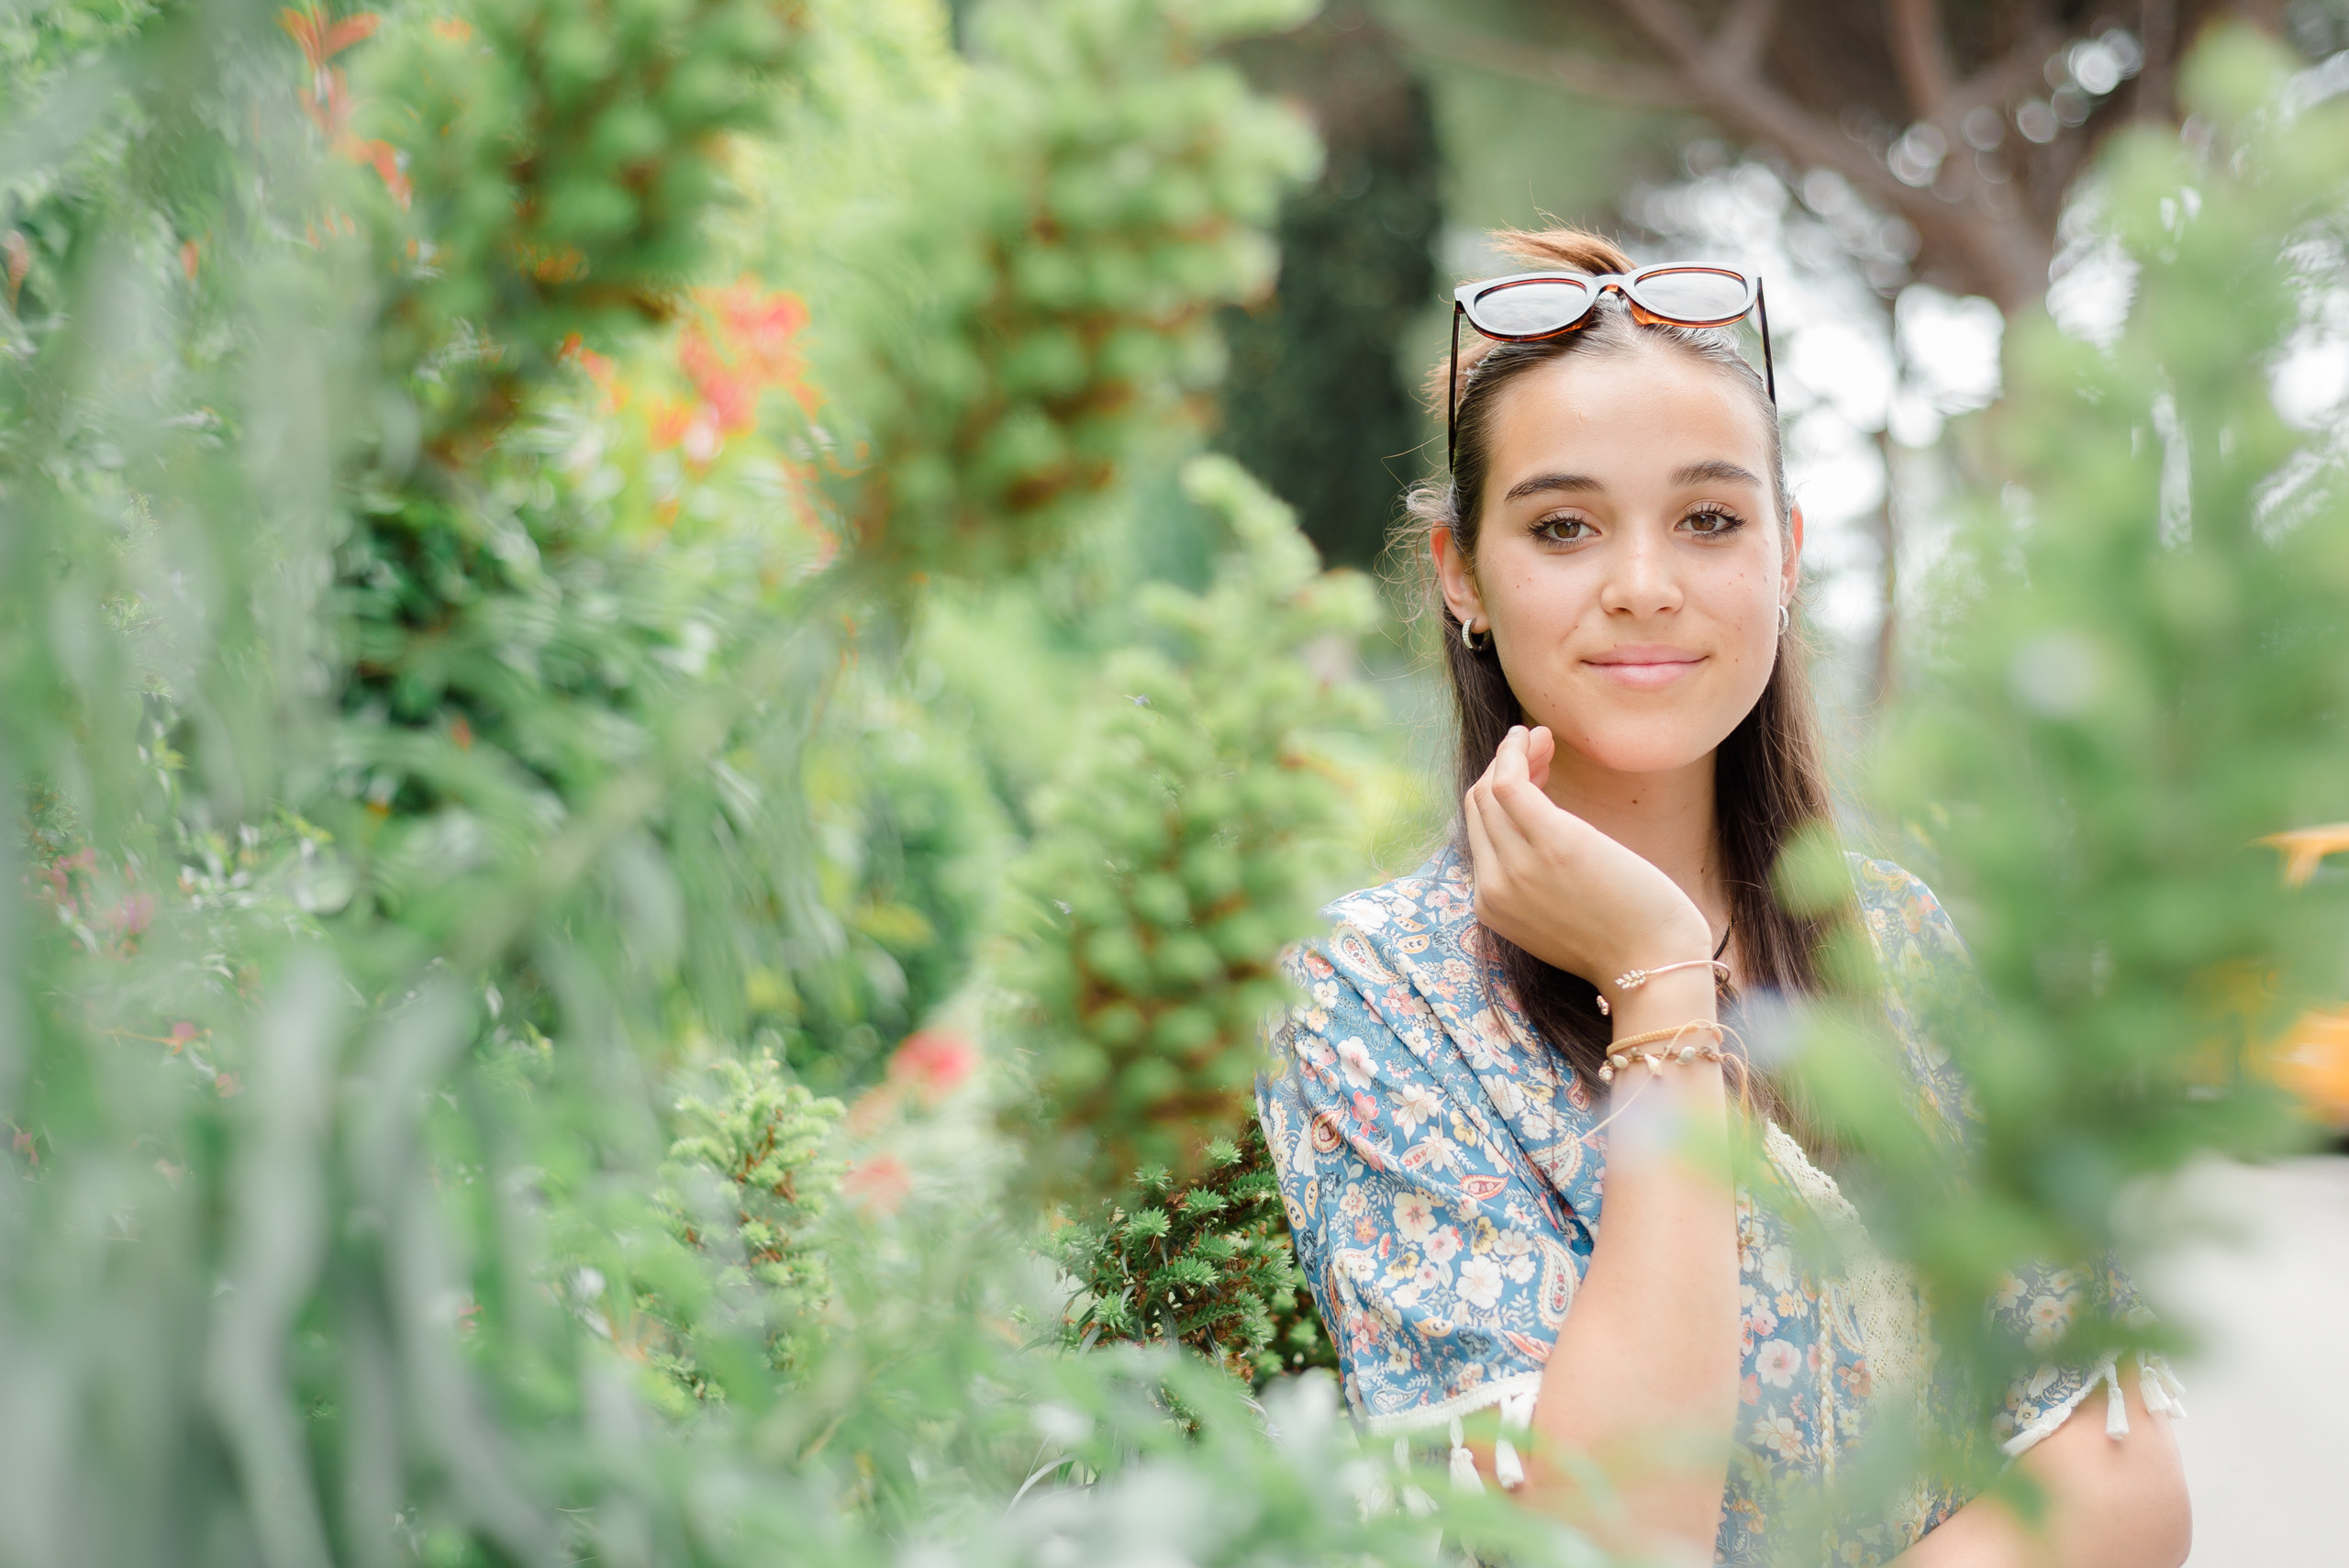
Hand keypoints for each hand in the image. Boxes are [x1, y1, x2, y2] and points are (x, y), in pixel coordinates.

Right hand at [1462, 726, 1711, 994]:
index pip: (1480, 834)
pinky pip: (1508, 782)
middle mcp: (1494, 887)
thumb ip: (1539, 885)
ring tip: (1540, 738)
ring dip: (1511, 754)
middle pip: (1478, 807)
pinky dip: (1515, 752)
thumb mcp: (1563, 918)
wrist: (1655, 968)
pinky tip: (1536, 737)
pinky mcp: (1551, 842)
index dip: (1498, 796)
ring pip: (1489, 789)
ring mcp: (1517, 865)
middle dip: (1502, 769)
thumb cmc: (1626, 943)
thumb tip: (1542, 843)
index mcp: (1493, 907)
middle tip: (1538, 748)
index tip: (1532, 773)